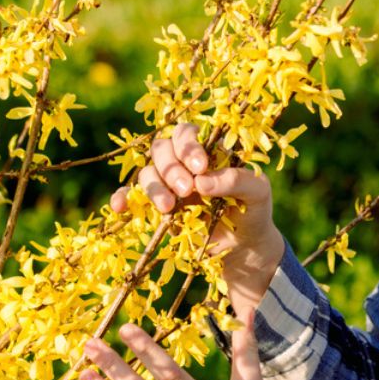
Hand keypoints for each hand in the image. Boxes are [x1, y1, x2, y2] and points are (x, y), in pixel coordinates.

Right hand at [110, 123, 284, 315]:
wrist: (244, 245)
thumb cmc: (252, 210)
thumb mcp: (258, 192)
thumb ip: (237, 180)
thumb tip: (202, 181)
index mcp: (206, 151)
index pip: (186, 134)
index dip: (188, 146)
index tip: (201, 167)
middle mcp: (183, 164)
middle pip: (161, 150)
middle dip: (171, 168)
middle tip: (186, 190)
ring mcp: (167, 185)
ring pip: (147, 173)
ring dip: (154, 187)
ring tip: (169, 208)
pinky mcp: (156, 208)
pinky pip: (131, 196)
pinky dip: (122, 198)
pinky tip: (120, 207)